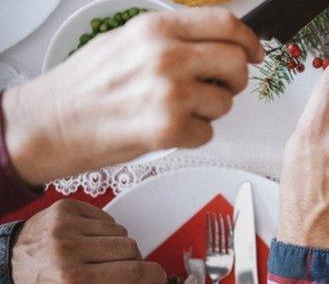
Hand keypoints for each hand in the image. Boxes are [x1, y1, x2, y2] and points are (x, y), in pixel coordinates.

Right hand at [3, 8, 262, 184]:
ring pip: (226, 101)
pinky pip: (208, 132)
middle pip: (236, 61)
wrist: (46, 124)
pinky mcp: (168, 128)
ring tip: (177, 109)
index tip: (255, 51)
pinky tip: (165, 128)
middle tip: (217, 86)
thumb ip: (175, 35)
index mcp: (157, 28)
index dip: (249, 39)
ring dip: (210, 110)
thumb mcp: (128, 38)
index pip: (227, 23)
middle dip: (234, 78)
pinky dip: (192, 135)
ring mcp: (169, 92)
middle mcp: (166, 56)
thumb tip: (221, 37)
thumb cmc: (83, 85)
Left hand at [11, 199, 164, 282]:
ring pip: (121, 231)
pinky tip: (88, 239)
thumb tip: (147, 280)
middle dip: (130, 260)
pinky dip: (103, 229)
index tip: (157, 276)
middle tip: (118, 268)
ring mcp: (66, 227)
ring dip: (115, 244)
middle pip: (131, 248)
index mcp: (73, 280)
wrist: (9, 261)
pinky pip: (107, 218)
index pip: (133, 272)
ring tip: (96, 254)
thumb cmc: (43, 281)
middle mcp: (69, 251)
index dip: (153, 275)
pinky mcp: (65, 208)